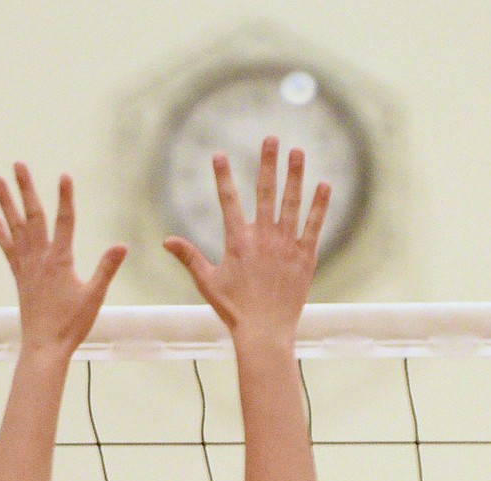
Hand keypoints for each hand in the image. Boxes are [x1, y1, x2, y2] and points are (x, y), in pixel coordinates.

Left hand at [0, 164, 126, 355]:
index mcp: (60, 261)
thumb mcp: (95, 296)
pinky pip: (8, 249)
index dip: (65, 198)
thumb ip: (107, 269)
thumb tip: (122, 246)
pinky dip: (0, 232)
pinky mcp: (19, 276)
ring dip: (5, 203)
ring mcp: (26, 266)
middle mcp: (39, 258)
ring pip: (15, 227)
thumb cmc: (72, 323)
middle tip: (18, 165)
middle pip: (32, 216)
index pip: (65, 222)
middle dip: (25, 189)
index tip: (64, 176)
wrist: (45, 345)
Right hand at [164, 136, 329, 343]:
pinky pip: (314, 227)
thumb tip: (166, 240)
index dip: (223, 177)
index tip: (219, 154)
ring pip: (292, 204)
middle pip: (265, 193)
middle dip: (267, 163)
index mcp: (238, 242)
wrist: (265, 333)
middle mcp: (263, 239)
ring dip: (295, 176)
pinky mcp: (305, 258)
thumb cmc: (235, 310)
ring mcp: (286, 247)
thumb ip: (189, 257)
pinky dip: (319, 206)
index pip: (228, 201)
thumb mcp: (207, 282)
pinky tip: (325, 186)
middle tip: (271, 138)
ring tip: (298, 151)